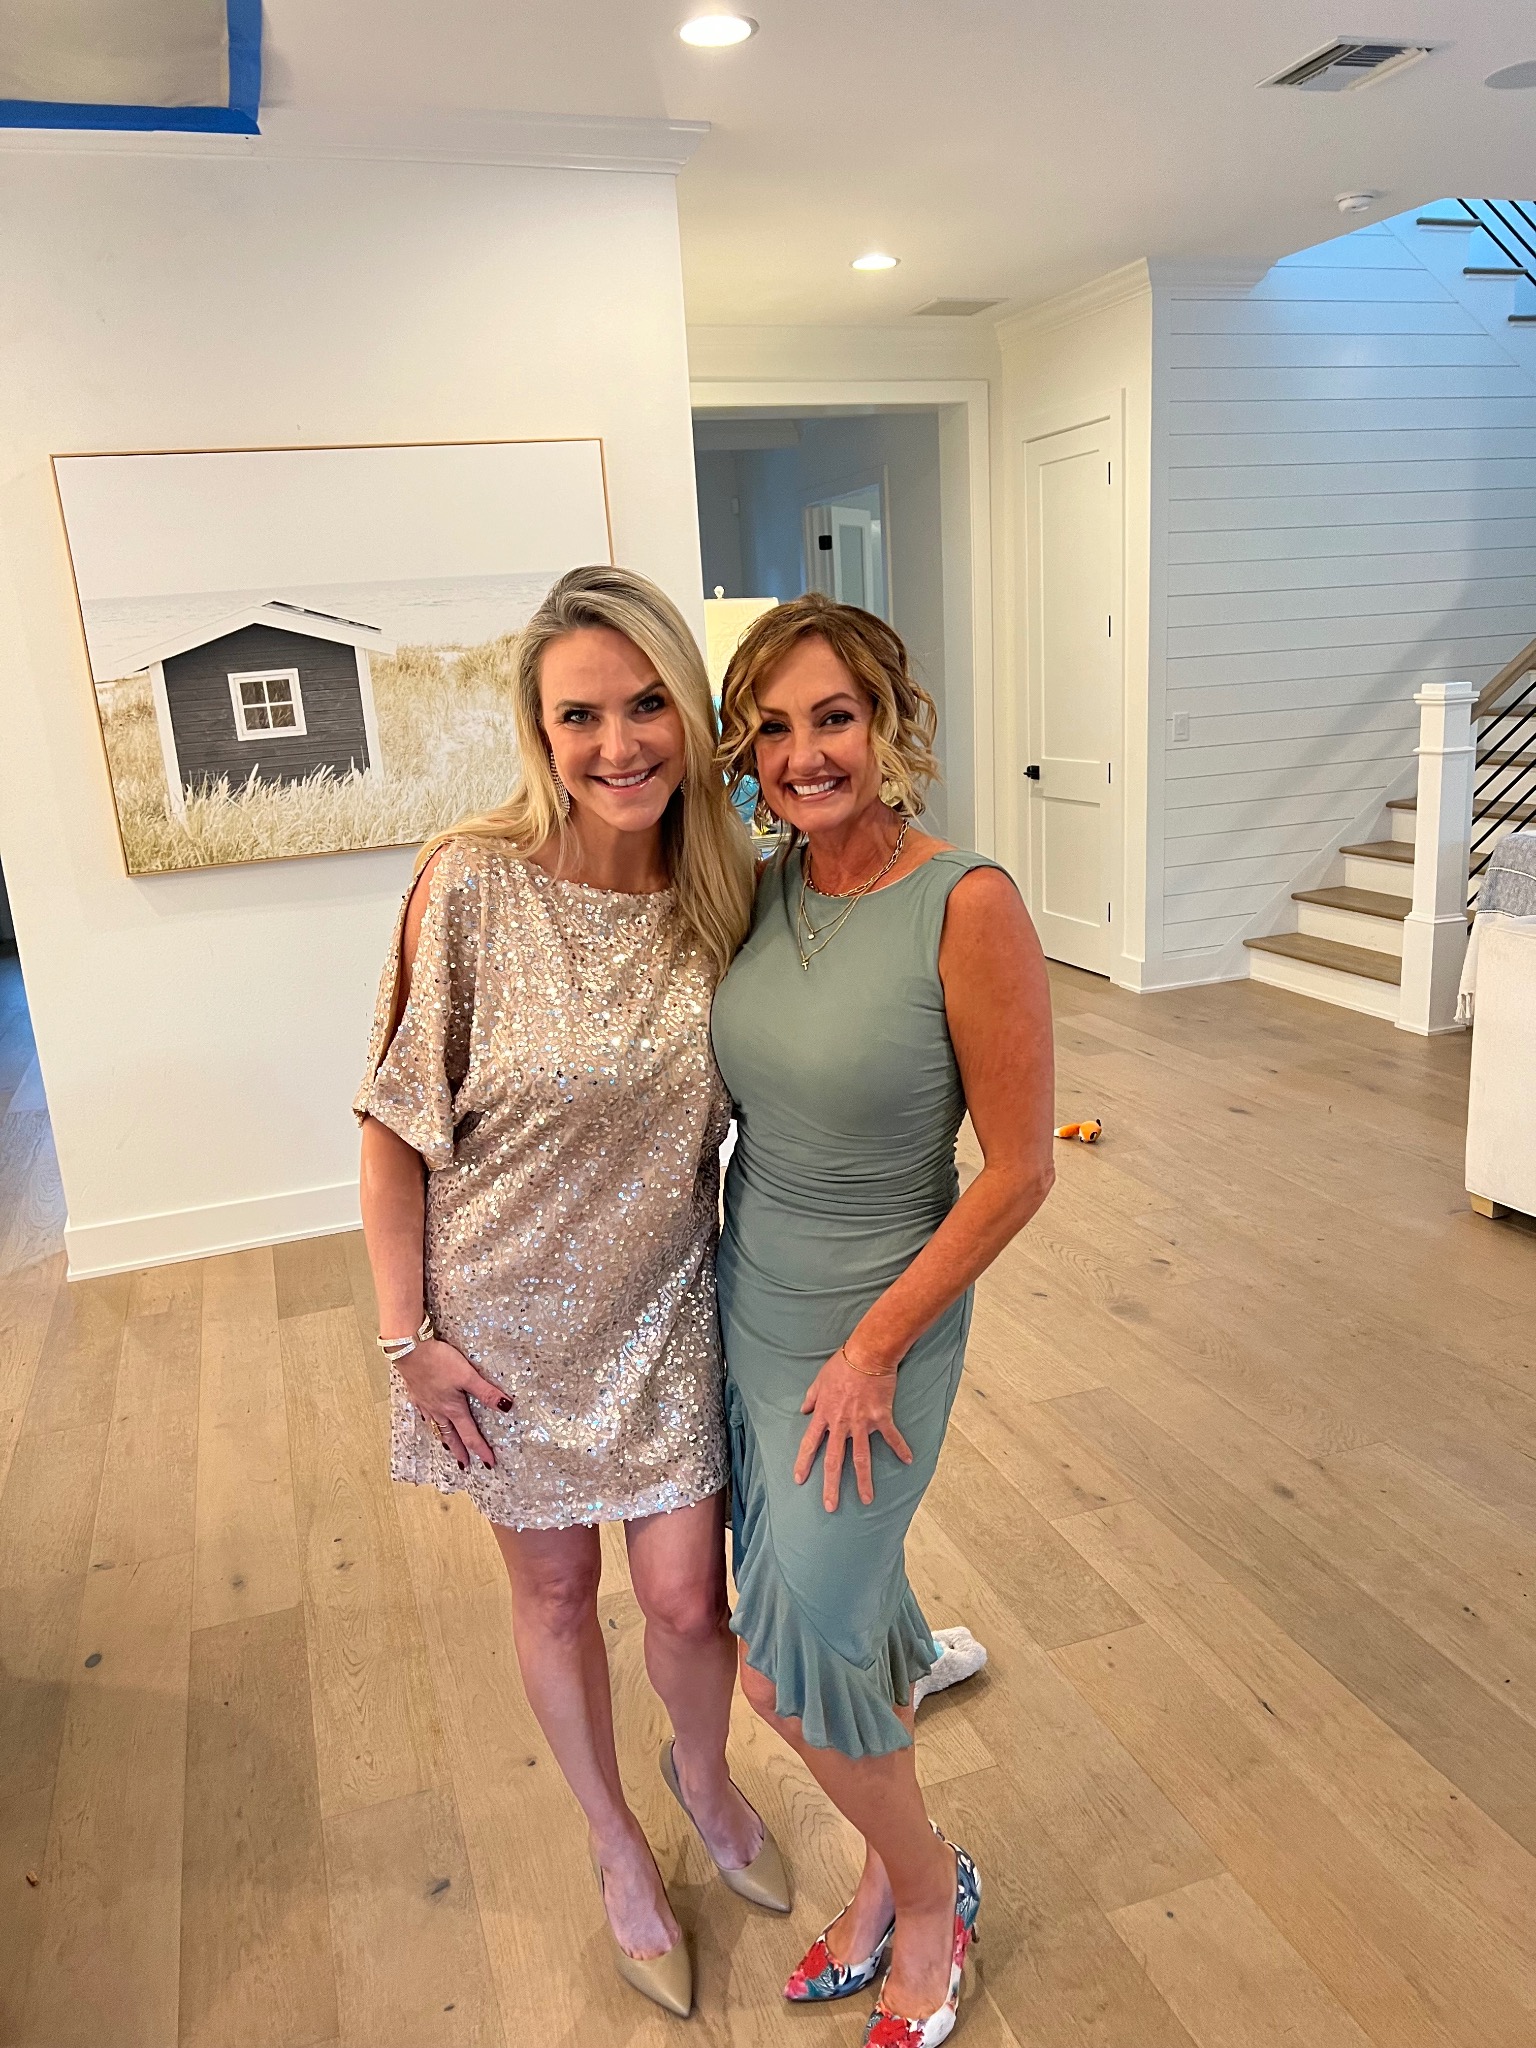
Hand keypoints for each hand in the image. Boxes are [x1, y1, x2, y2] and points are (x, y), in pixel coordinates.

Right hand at [395, 1337, 509, 1469]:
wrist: (410, 1350)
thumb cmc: (439, 1361)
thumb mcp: (468, 1375)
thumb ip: (486, 1392)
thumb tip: (507, 1407)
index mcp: (453, 1409)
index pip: (470, 1435)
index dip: (481, 1450)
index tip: (489, 1463)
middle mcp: (439, 1410)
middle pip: (451, 1436)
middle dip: (460, 1451)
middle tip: (465, 1465)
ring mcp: (426, 1403)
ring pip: (436, 1427)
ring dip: (444, 1439)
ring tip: (448, 1447)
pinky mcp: (416, 1394)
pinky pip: (424, 1414)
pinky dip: (429, 1422)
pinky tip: (429, 1419)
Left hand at [794, 1349, 912, 1510]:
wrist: (868, 1353)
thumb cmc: (843, 1363)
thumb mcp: (820, 1379)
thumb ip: (812, 1397)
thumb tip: (804, 1409)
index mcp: (824, 1414)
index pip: (810, 1443)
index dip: (804, 1462)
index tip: (799, 1479)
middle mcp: (841, 1424)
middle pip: (834, 1460)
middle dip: (831, 1485)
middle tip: (830, 1506)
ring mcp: (861, 1423)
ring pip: (862, 1458)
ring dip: (864, 1481)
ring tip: (867, 1500)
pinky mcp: (881, 1418)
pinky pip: (892, 1437)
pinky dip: (900, 1448)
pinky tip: (908, 1460)